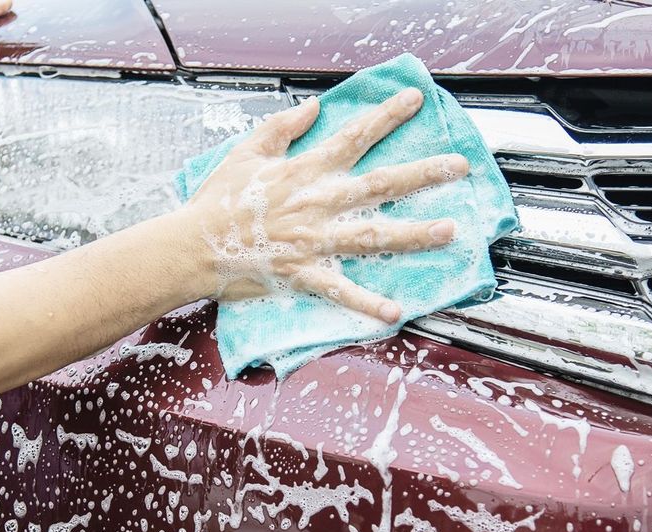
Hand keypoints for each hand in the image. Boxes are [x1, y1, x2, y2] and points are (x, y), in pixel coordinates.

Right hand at [181, 89, 467, 323]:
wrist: (192, 245)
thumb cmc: (218, 200)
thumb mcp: (247, 151)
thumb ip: (283, 127)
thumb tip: (313, 107)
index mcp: (304, 171)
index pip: (354, 136)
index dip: (386, 116)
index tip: (416, 100)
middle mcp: (316, 203)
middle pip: (379, 184)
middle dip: (422, 174)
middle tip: (459, 167)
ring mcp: (313, 240)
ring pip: (372, 235)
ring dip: (412, 234)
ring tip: (448, 231)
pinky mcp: (303, 273)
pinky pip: (341, 290)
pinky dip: (367, 303)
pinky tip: (396, 312)